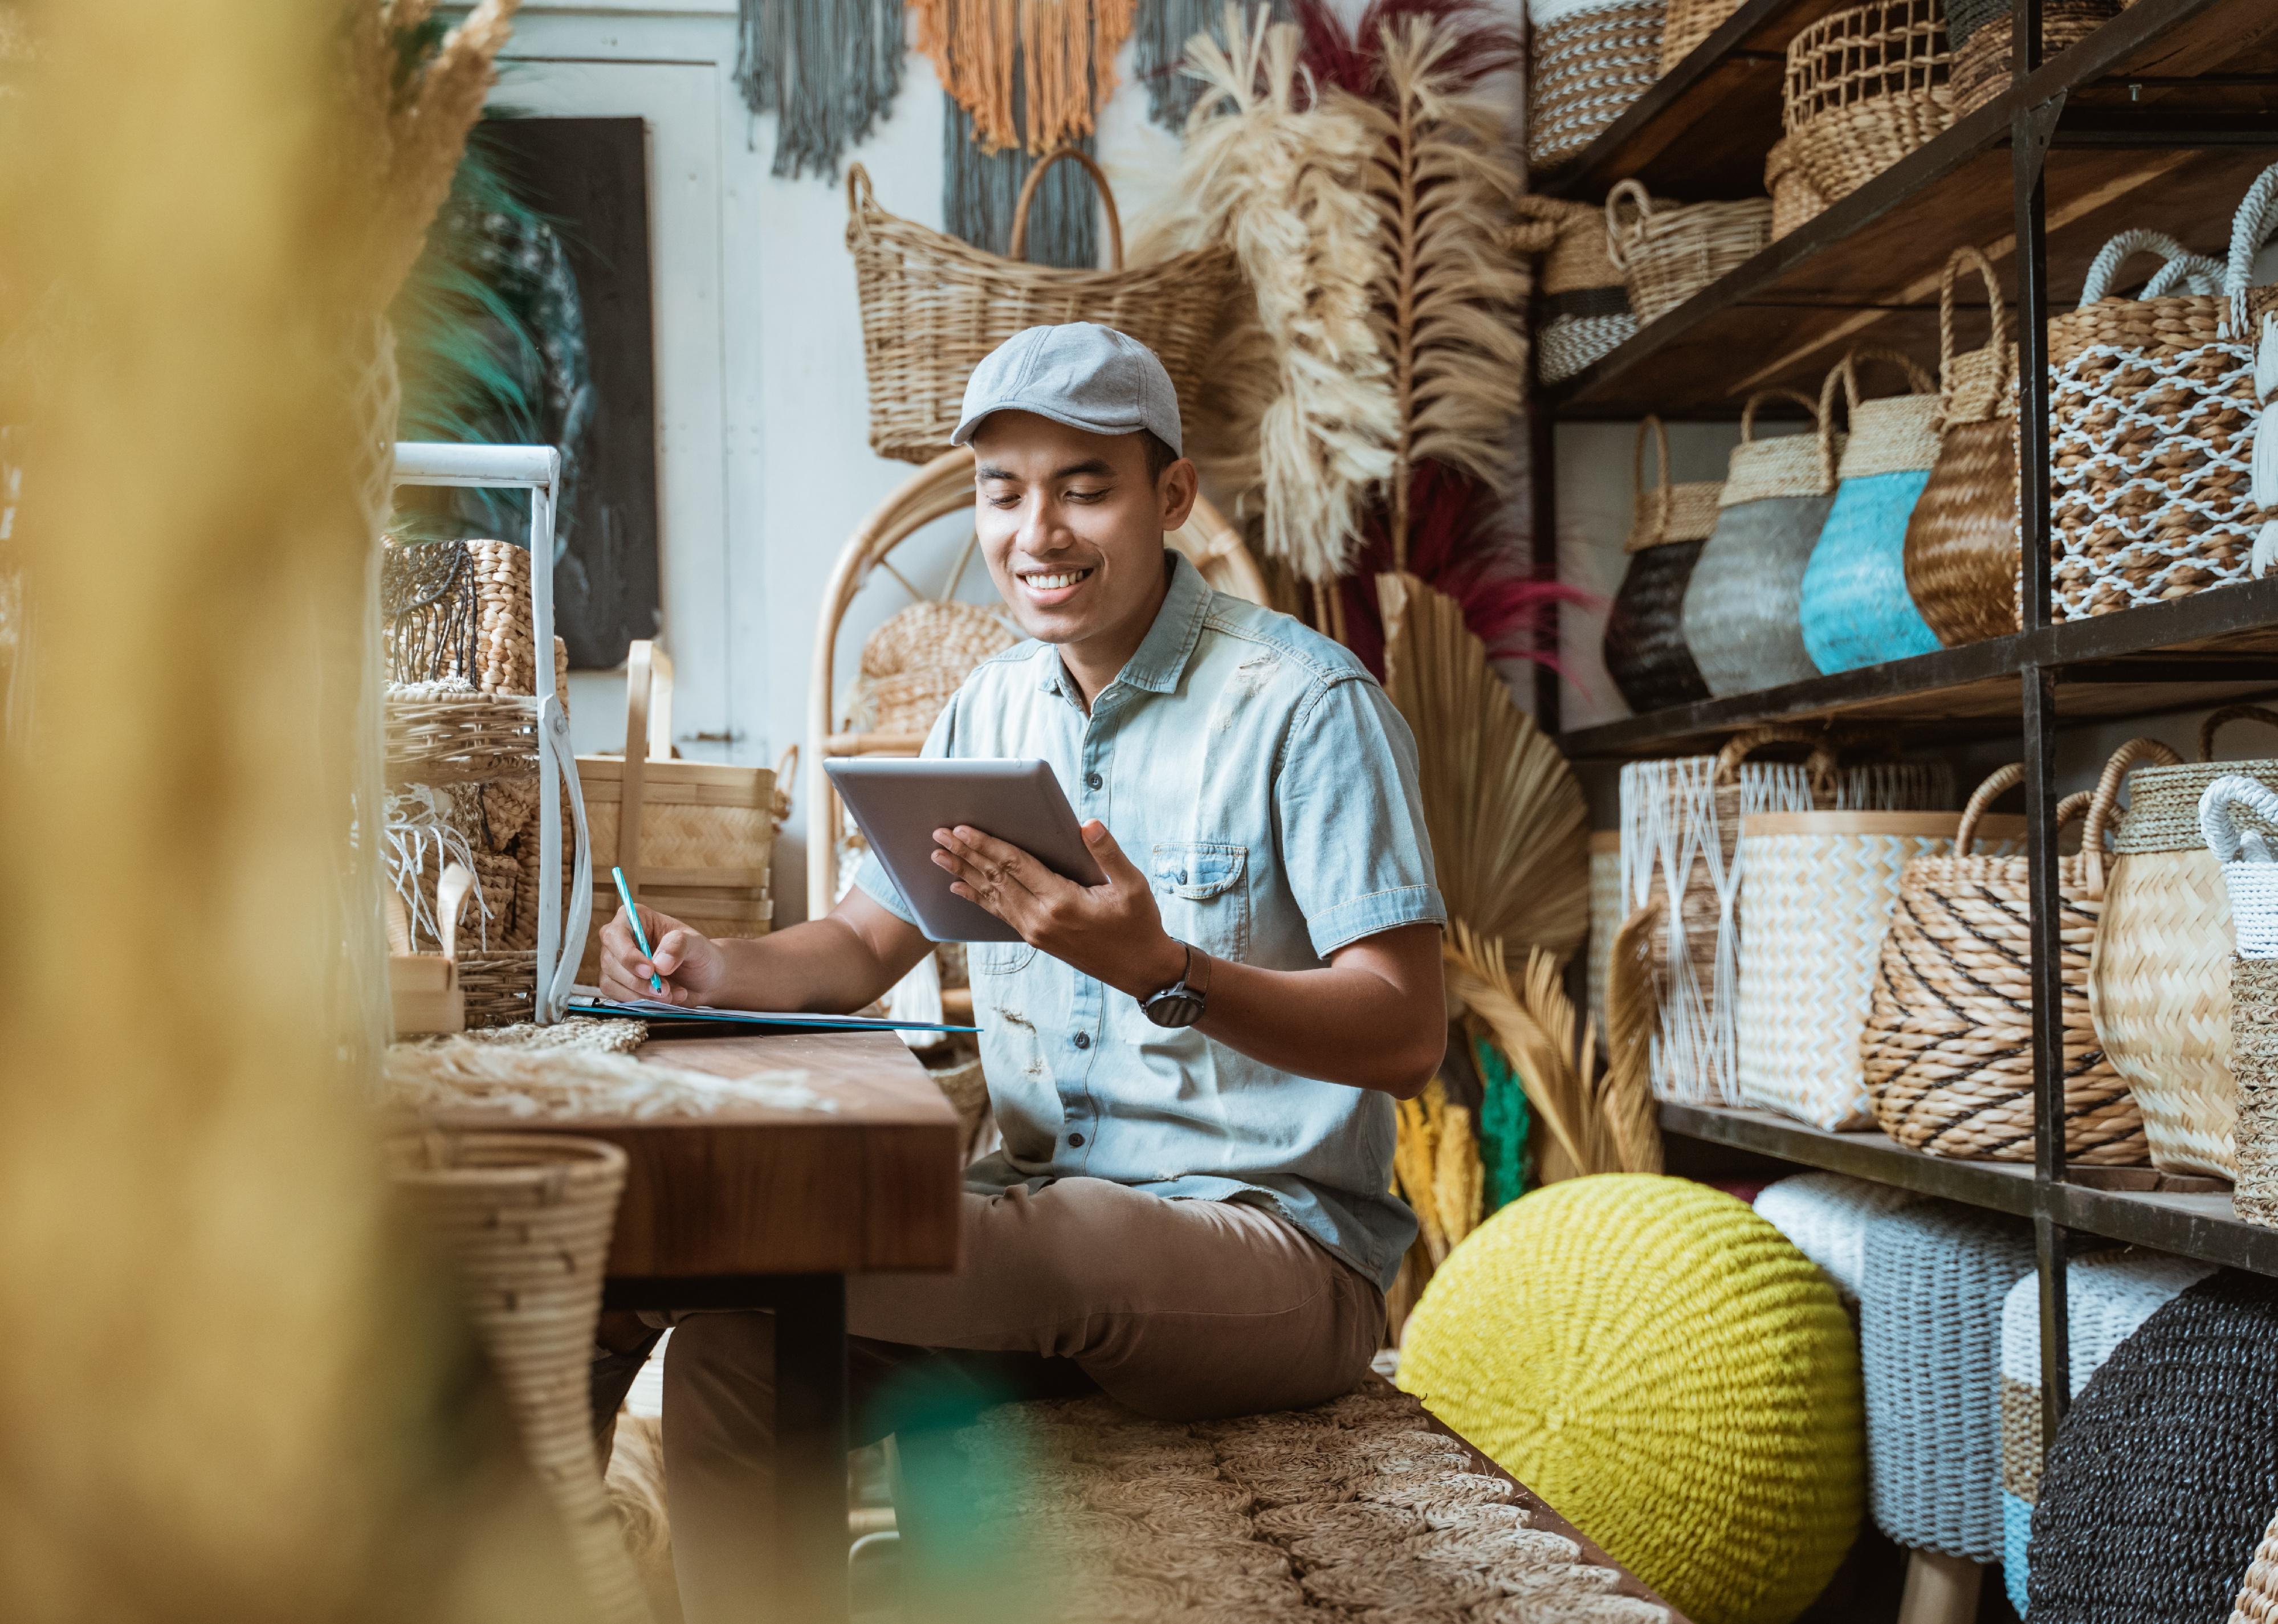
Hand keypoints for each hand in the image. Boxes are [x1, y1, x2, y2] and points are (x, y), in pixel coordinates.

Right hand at [597, 902, 727, 1006]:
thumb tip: (659, 963)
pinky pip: (616, 996)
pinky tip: (663, 999)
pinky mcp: (618, 983)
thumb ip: (678, 946)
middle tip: (664, 989)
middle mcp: (621, 938)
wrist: (704, 979)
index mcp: (635, 918)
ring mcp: (616, 962)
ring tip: (670, 994)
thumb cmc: (698, 954)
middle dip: (637, 981)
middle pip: (610, 961)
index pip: (616, 934)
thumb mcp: (696, 944)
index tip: (650, 971)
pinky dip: (639, 1001)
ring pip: (611, 981)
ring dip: (640, 994)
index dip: (628, 955)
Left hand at [931, 820, 1186, 998]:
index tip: (962, 828)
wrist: (1141, 970)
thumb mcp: (1132, 885)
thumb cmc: (1139, 924)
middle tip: (938, 834)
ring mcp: (1035, 932)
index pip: (1015, 866)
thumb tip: (1086, 824)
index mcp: (1062, 901)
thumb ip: (1107, 853)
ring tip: (939, 855)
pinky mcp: (1036, 939)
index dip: (987, 845)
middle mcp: (1041, 918)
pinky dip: (977, 898)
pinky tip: (959, 887)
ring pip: (992, 896)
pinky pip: (999, 914)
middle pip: (995, 879)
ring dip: (964, 873)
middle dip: (965, 854)